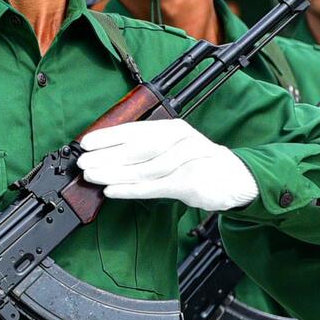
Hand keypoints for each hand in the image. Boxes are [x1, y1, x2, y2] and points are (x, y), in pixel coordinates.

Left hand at [78, 119, 256, 210]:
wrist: (236, 178)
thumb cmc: (196, 162)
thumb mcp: (172, 147)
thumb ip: (144, 148)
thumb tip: (103, 154)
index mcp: (172, 127)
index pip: (135, 130)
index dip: (108, 136)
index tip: (86, 143)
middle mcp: (181, 139)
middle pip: (137, 148)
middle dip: (106, 156)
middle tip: (83, 162)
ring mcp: (188, 160)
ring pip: (144, 168)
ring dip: (114, 174)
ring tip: (93, 177)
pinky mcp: (192, 182)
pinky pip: (155, 186)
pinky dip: (131, 189)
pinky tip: (112, 191)